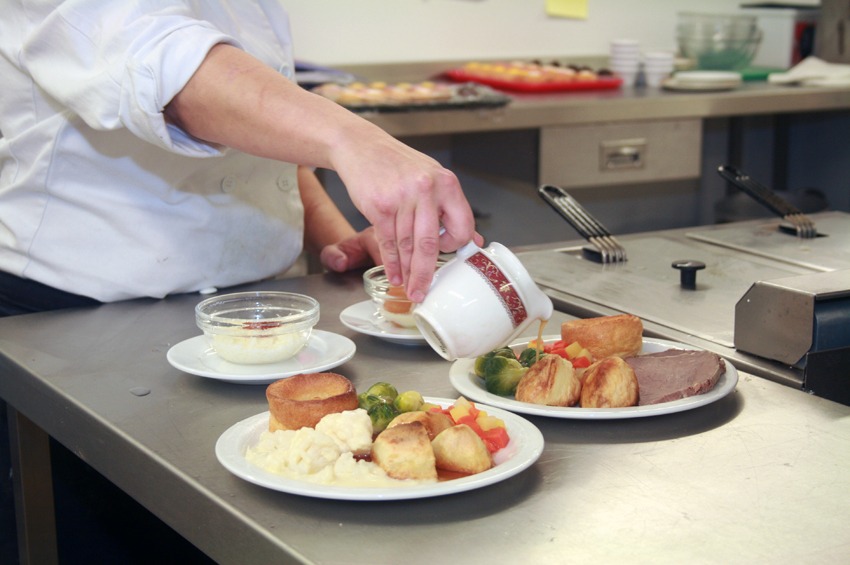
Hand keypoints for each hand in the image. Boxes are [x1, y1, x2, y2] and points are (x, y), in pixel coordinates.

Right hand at [331, 136, 477, 301]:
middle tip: (423, 292)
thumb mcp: (432, 178)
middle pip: (431, 243)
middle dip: (426, 274)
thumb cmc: (398, 164)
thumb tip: (472, 240)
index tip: (446, 254)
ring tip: (408, 287)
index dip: (455, 245)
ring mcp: (401, 198)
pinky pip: (388, 242)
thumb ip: (450, 208)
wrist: (361, 146)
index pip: (462, 226)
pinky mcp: (379, 206)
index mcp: (446, 183)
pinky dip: (391, 262)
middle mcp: (426, 189)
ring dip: (407, 272)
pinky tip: (394, 273)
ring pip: (408, 245)